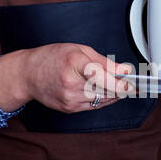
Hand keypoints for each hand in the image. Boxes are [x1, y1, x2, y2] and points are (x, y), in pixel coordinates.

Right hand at [21, 43, 136, 114]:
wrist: (27, 75)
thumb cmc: (50, 58)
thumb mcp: (77, 50)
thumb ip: (103, 61)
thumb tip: (124, 70)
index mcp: (74, 63)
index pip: (105, 77)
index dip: (123, 82)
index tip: (133, 82)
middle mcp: (72, 84)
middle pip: (108, 91)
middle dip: (121, 87)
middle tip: (129, 82)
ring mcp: (70, 99)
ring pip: (103, 100)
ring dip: (113, 93)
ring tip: (112, 83)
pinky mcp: (70, 109)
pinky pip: (94, 106)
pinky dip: (101, 98)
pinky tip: (98, 89)